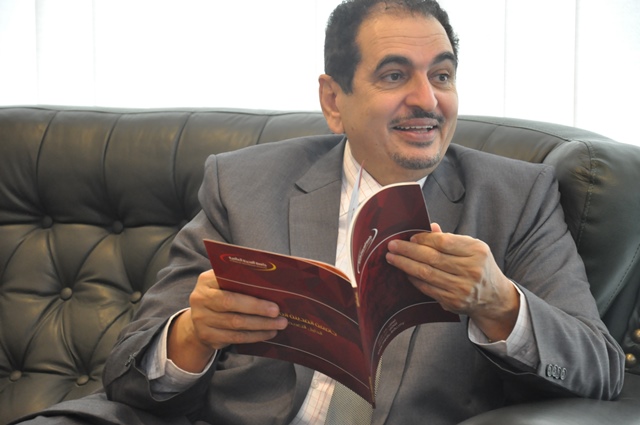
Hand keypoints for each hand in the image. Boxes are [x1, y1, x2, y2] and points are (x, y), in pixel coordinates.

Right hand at [167, 270, 287, 371]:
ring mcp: (201, 319)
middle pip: (230, 303)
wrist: (201, 319)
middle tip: (277, 312)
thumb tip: (272, 285)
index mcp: (207, 280)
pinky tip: (268, 333)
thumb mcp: (225, 284)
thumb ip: (241, 281)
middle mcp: (200, 298)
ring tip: (279, 324)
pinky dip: (254, 336)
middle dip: (257, 308)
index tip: (272, 294)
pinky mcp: (207, 336)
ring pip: (235, 323)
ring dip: (260, 325)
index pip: (228, 281)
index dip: (249, 289)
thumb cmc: (222, 296)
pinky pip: (235, 337)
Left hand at [386, 223, 518, 340]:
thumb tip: (429, 228)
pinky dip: (414, 279)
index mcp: (477, 252)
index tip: (410, 237)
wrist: (494, 297)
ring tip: (392, 258)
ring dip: (405, 265)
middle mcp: (471, 270)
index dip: (424, 239)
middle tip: (392, 246)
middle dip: (408, 251)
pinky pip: (427, 288)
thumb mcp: (473, 248)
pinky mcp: (453, 301)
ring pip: (426, 274)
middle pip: (432, 258)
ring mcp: (462, 288)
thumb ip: (451, 239)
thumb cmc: (480, 267)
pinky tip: (406, 272)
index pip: (444, 242)